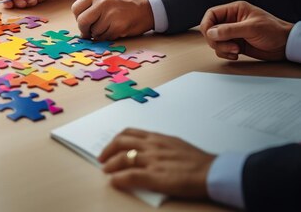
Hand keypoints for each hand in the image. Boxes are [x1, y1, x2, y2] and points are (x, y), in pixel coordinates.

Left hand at [72, 0, 153, 39]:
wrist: (147, 8)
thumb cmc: (124, 5)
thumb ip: (92, 6)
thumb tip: (79, 23)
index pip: (76, 8)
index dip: (78, 18)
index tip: (84, 22)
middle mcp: (103, 2)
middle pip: (82, 21)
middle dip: (84, 29)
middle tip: (89, 32)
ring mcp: (111, 14)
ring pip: (93, 31)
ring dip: (98, 34)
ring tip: (108, 27)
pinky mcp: (118, 26)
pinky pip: (104, 37)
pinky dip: (107, 37)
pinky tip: (114, 30)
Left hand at [98, 128, 214, 199]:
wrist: (213, 172)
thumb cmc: (198, 161)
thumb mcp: (176, 144)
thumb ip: (161, 145)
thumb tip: (149, 150)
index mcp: (158, 138)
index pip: (130, 132)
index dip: (116, 139)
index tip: (111, 145)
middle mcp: (152, 146)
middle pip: (121, 142)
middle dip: (108, 150)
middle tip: (102, 158)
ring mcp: (153, 161)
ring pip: (123, 158)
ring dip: (110, 164)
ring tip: (106, 170)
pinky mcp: (155, 176)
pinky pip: (130, 175)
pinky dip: (119, 178)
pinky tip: (114, 181)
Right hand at [200, 1, 292, 60]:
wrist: (285, 45)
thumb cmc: (274, 31)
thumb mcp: (251, 28)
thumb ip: (229, 30)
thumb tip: (211, 33)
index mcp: (235, 10)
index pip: (211, 14)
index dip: (207, 25)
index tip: (210, 35)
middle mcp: (231, 21)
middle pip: (210, 30)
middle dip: (216, 40)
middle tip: (228, 45)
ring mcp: (232, 33)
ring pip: (215, 41)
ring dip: (222, 48)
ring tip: (236, 50)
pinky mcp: (235, 44)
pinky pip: (221, 50)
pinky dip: (226, 54)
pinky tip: (236, 54)